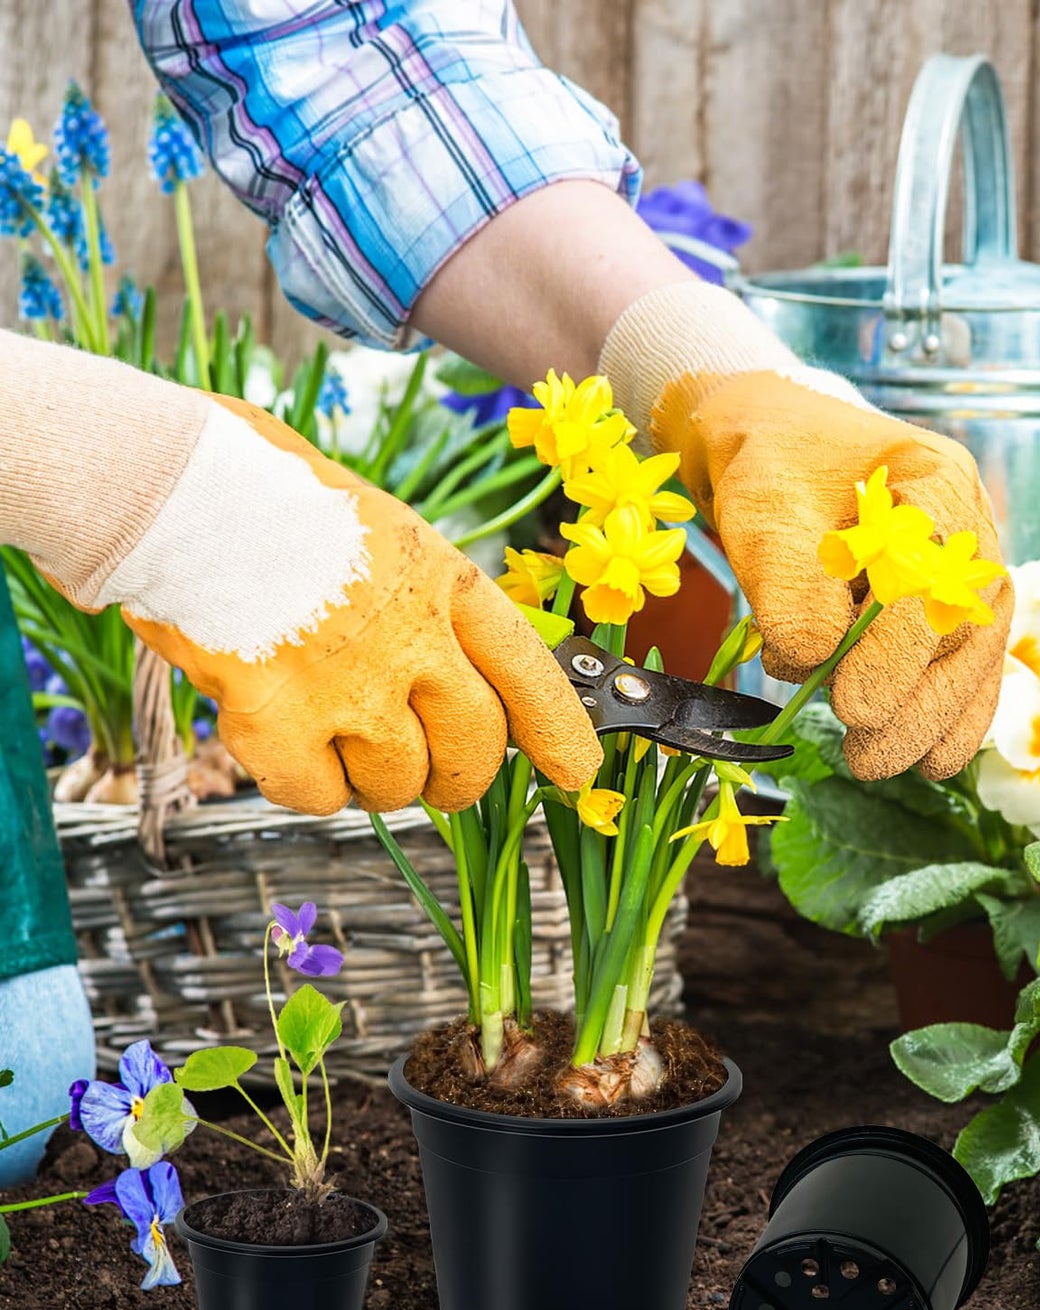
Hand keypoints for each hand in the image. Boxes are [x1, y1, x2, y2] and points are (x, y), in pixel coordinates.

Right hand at [117, 397, 600, 813]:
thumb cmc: (269, 494)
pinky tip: (286, 734)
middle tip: (435, 775)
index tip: (577, 771)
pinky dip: (308, 783)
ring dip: (376, 776)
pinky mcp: (278, 727)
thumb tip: (462, 674)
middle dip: (460, 777)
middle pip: (474, 751)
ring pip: (399, 785)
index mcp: (444, 582)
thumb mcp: (384, 531)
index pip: (529, 672)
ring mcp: (349, 688)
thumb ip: (430, 603)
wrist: (169, 489)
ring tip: (334, 724)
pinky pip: (321, 798)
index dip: (560, 731)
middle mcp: (412, 641)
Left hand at [600, 283, 1010, 781]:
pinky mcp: (954, 613)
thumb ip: (789, 585)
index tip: (855, 707)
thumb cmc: (772, 473)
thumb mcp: (764, 515)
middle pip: (961, 626)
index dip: (895, 648)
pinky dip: (948, 718)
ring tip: (879, 765)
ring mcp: (970, 574)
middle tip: (864, 753)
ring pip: (970, 657)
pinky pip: (966, 670)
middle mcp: (970, 529)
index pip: (929, 575)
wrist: (778, 454)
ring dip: (929, 720)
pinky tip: (930, 760)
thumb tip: (815, 661)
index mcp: (934, 480)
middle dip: (914, 701)